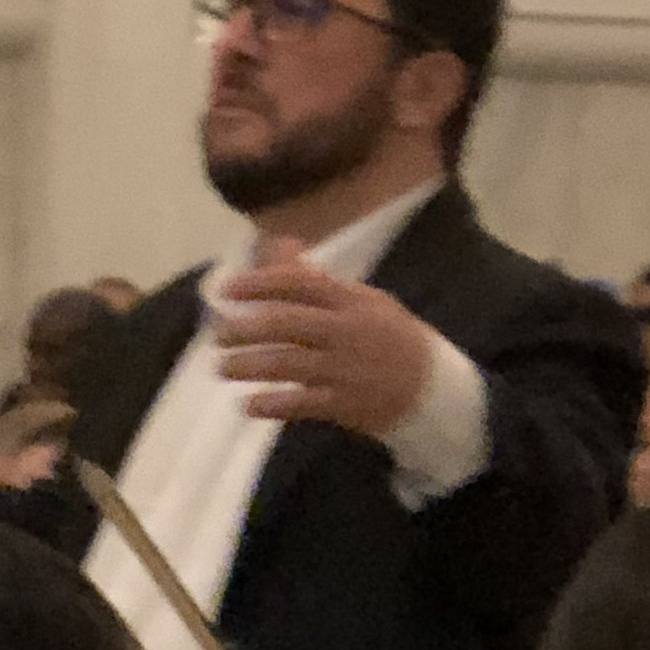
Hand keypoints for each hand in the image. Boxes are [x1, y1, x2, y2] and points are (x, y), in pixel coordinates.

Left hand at [209, 242, 443, 438]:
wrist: (431, 385)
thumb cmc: (386, 336)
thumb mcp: (360, 300)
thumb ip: (315, 279)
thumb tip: (279, 245)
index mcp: (349, 300)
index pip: (298, 284)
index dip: (259, 284)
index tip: (226, 289)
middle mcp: (345, 331)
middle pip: (287, 324)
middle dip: (246, 328)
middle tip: (217, 334)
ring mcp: (345, 369)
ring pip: (289, 364)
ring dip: (250, 366)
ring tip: (222, 367)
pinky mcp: (345, 404)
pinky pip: (303, 404)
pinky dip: (274, 405)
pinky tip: (248, 405)